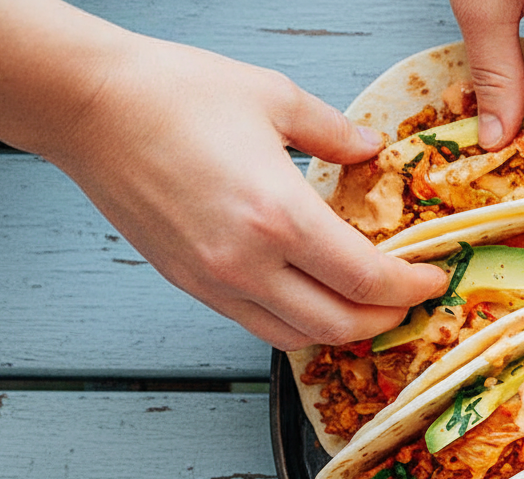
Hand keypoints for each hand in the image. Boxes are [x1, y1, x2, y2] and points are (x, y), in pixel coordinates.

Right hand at [0, 2, 446, 350]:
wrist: (89, 107)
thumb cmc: (173, 94)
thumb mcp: (274, 97)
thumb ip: (335, 133)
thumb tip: (371, 151)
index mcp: (279, 216)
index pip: (367, 280)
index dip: (411, 288)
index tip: (434, 277)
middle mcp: (248, 262)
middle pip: (340, 325)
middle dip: (387, 319)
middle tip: (409, 299)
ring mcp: (216, 280)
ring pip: (299, 338)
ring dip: (343, 331)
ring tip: (368, 307)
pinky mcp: (192, 284)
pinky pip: (259, 326)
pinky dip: (298, 326)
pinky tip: (316, 303)